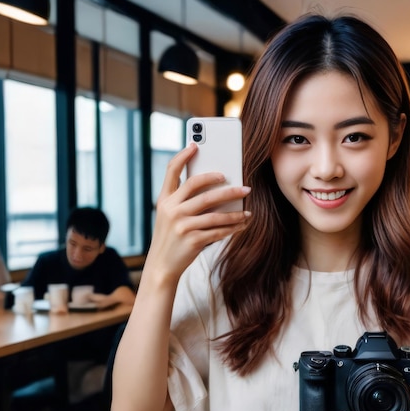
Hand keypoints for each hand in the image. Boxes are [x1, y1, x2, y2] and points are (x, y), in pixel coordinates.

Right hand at [146, 144, 250, 285]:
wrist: (161, 266)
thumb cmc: (171, 238)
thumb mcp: (169, 216)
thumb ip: (183, 200)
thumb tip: (215, 188)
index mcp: (164, 200)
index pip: (172, 171)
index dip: (183, 155)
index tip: (195, 144)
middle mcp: (171, 209)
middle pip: (201, 190)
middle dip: (226, 187)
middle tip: (244, 186)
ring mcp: (181, 225)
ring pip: (214, 213)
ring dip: (235, 211)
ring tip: (248, 210)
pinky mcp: (192, 240)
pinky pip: (218, 231)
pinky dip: (233, 227)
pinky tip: (242, 224)